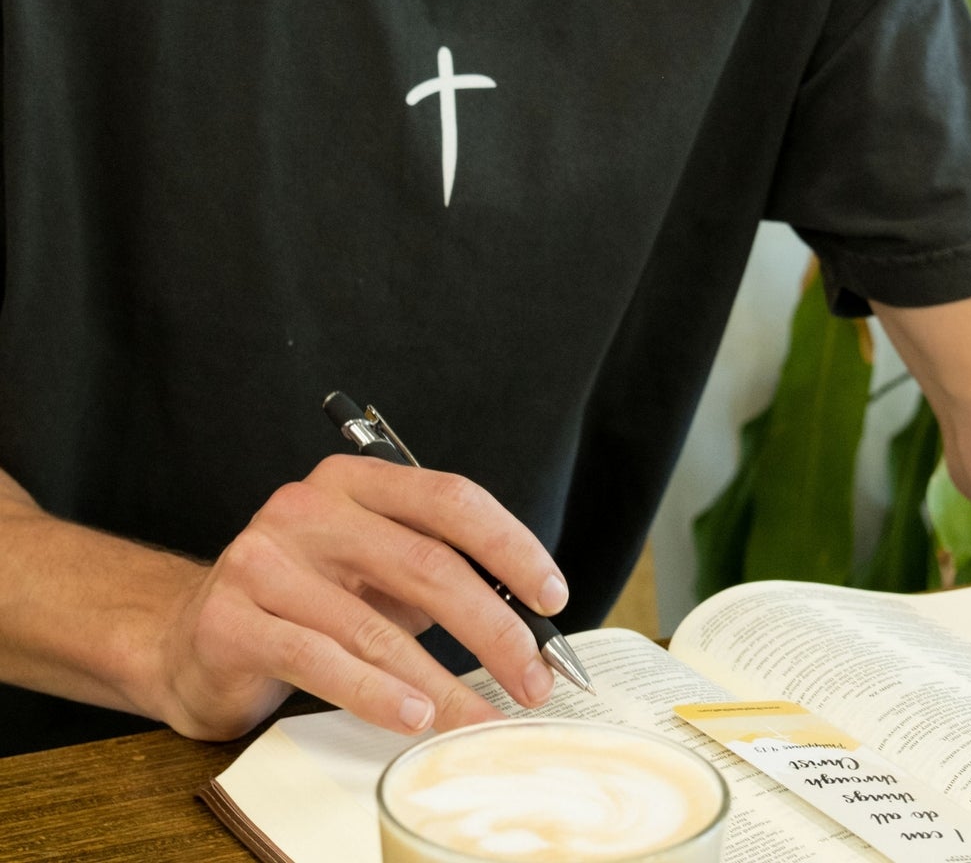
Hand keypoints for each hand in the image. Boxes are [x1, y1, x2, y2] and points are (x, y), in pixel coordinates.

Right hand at [151, 455, 568, 740]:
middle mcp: (308, 508)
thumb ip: (433, 576)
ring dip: (443, 681)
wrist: (188, 636)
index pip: (449, 499)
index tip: (552, 597)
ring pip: (376, 625)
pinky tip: (413, 718)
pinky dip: (375, 693)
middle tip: (534, 678)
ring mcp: (264, 561)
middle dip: (493, 627)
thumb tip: (524, 619)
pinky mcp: (232, 621)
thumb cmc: (302, 601)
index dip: (510, 545)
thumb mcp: (373, 571)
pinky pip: (319, 661)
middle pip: (425, 562)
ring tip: (483, 716)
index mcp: (354, 481)